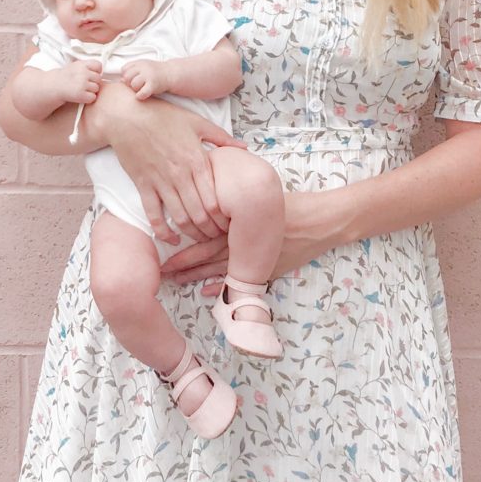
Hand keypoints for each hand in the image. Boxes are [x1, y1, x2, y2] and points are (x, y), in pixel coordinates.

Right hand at [57, 58, 101, 103]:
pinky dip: (88, 98)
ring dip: (91, 90)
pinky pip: (93, 97)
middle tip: (83, 84)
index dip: (96, 71)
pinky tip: (80, 95)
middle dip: (93, 82)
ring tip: (81, 89)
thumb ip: (88, 67)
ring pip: (97, 88)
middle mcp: (83, 73)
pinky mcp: (81, 94)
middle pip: (99, 79)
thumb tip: (102, 72)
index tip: (91, 75)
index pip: (98, 66)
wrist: (55, 86)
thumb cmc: (67, 77)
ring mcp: (82, 84)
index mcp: (82, 64)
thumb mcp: (76, 66)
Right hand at [82, 81, 245, 244]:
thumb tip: (245, 148)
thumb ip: (222, 138)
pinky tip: (172, 240)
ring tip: (201, 240)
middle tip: (218, 237)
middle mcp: (180, 175)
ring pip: (179, 218)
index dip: (223, 217)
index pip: (214, 199)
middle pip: (199, 214)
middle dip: (211, 230)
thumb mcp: (197, 122)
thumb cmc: (163, 116)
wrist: (126, 115)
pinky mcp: (143, 185)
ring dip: (192, 233)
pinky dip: (162, 231)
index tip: (229, 223)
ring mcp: (160, 182)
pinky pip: (153, 215)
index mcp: (196, 160)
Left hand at [119, 58, 168, 100]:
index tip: (132, 79)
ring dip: (136, 89)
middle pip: (127, 77)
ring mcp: (149, 76)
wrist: (172, 74)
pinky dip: (140, 96)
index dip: (126, 76)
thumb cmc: (156, 72)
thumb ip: (132, 71)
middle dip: (130, 83)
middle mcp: (143, 68)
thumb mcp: (144, 66)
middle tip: (137, 85)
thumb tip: (121, 81)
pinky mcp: (153, 85)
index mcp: (139, 63)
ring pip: (133, 85)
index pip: (124, 69)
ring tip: (142, 89)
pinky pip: (141, 93)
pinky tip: (143, 95)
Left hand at [160, 190, 338, 290]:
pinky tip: (209, 293)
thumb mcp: (262, 194)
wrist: (319, 222)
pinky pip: (241, 280)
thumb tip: (210, 188)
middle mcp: (243, 244)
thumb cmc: (290, 205)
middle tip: (161, 272)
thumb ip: (236, 196)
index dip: (183, 249)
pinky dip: (224, 287)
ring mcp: (255, 259)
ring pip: (220, 269)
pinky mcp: (266, 269)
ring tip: (177, 282)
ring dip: (197, 277)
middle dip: (183, 265)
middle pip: (206, 256)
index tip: (163, 254)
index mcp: (239, 225)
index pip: (204, 239)